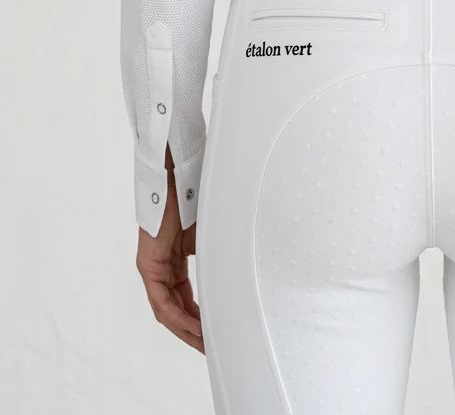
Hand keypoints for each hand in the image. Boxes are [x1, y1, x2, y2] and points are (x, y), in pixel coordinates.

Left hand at [135, 145, 204, 352]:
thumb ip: (219, 252)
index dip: (201, 315)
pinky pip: (162, 301)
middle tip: (212, 347)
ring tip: (206, 344)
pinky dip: (179, 316)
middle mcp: (160, 264)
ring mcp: (152, 265)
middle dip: (194, 330)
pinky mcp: (148, 264)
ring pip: (167, 309)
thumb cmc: (195, 195)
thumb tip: (241, 269)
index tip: (216, 330)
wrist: (177, 172)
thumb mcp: (212, 232)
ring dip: (186, 328)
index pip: (186, 295)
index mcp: (175, 256)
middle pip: (176, 307)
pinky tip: (195, 326)